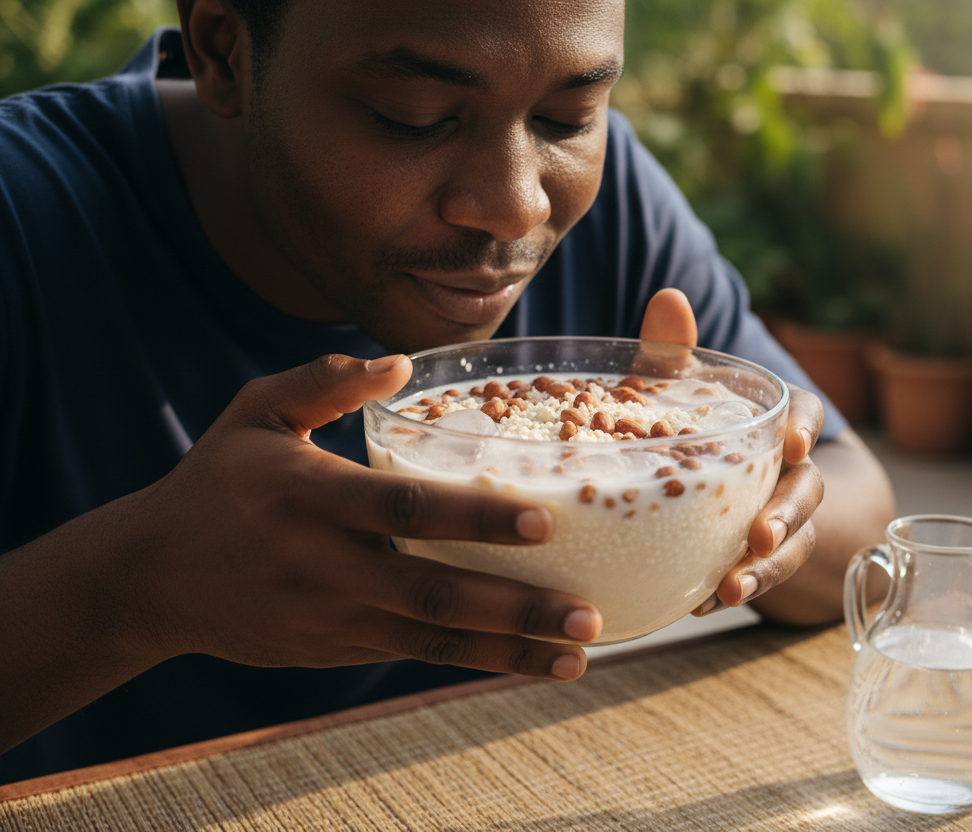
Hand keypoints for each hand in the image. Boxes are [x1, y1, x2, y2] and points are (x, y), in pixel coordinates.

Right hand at [128, 354, 601, 679]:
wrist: (150, 578)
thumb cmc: (216, 482)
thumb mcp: (254, 412)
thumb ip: (323, 382)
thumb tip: (401, 363)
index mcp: (308, 496)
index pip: (401, 510)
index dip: (472, 519)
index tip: (540, 522)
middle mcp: (324, 565)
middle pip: (433, 593)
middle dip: (515, 608)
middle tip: (588, 613)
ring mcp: (332, 616)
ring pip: (434, 640)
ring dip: (510, 650)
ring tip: (578, 658)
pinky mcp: (337, 647)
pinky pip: (416, 656)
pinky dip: (475, 661)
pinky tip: (528, 660)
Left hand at [638, 289, 825, 615]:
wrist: (712, 483)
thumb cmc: (697, 426)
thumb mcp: (681, 394)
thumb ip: (673, 355)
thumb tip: (667, 297)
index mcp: (780, 423)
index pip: (808, 416)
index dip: (804, 428)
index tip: (793, 443)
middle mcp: (791, 472)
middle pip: (807, 492)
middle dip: (787, 516)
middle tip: (759, 536)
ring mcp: (783, 520)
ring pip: (791, 546)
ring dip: (764, 570)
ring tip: (729, 589)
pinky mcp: (760, 559)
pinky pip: (758, 578)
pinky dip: (730, 589)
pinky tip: (696, 604)